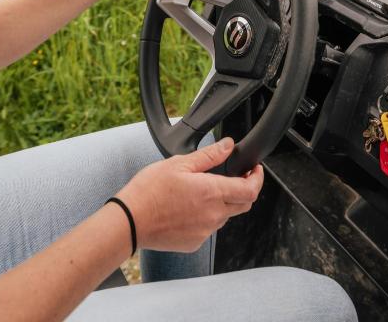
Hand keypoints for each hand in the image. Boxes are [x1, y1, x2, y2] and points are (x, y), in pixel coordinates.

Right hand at [115, 138, 262, 252]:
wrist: (130, 221)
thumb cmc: (149, 191)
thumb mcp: (179, 163)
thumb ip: (209, 155)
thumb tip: (228, 145)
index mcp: (212, 192)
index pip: (250, 190)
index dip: (258, 178)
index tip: (254, 169)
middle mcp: (213, 215)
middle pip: (244, 204)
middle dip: (244, 189)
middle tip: (236, 176)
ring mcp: (204, 231)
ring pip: (226, 215)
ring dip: (224, 202)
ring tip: (202, 189)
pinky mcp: (194, 242)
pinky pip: (209, 228)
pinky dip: (207, 216)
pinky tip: (190, 206)